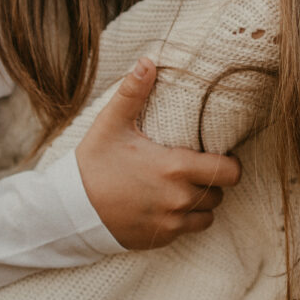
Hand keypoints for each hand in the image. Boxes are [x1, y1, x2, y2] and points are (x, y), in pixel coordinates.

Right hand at [75, 57, 241, 249]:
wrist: (69, 211)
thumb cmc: (93, 165)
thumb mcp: (111, 125)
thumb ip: (133, 93)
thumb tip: (148, 61)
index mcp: (175, 168)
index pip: (230, 172)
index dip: (229, 164)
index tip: (216, 156)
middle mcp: (179, 198)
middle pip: (219, 193)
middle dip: (211, 181)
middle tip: (193, 169)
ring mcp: (171, 222)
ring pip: (207, 215)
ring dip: (200, 202)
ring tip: (181, 187)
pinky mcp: (161, 238)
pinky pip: (187, 230)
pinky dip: (183, 219)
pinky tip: (165, 205)